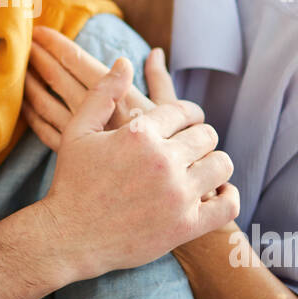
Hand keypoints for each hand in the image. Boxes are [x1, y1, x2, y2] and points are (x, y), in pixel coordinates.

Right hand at [36, 56, 238, 282]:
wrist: (69, 237)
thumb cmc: (72, 182)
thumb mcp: (78, 131)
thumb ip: (102, 93)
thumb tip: (124, 61)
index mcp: (139, 133)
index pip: (184, 111)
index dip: (187, 114)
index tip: (186, 121)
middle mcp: (163, 160)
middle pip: (206, 135)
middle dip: (200, 137)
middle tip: (191, 146)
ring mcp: (177, 194)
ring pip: (221, 164)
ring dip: (214, 162)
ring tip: (202, 166)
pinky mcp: (185, 226)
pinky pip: (227, 204)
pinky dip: (228, 195)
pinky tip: (217, 192)